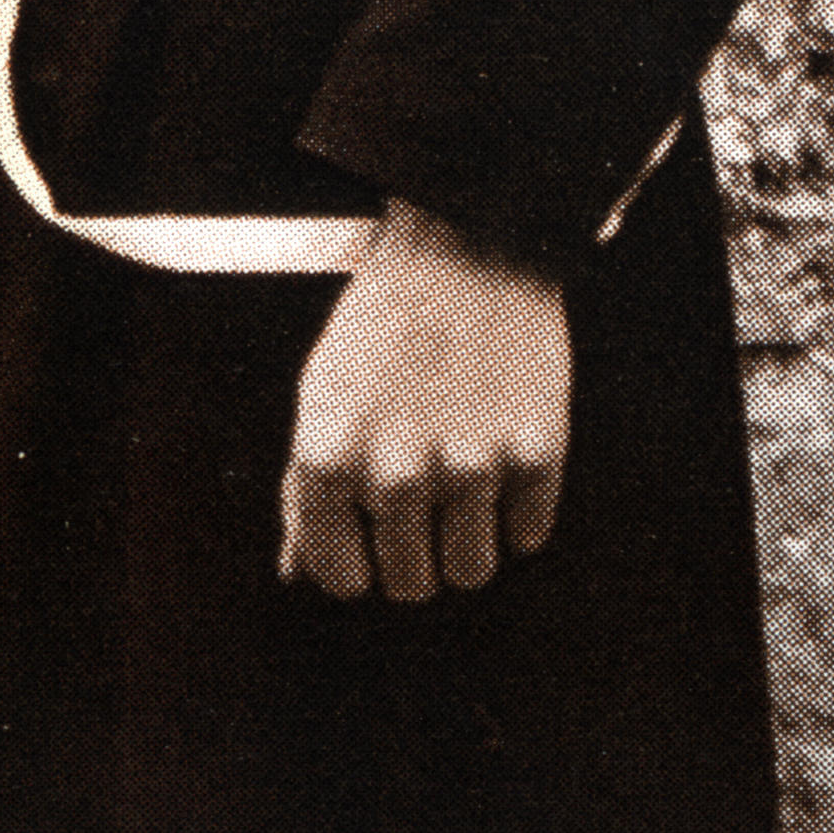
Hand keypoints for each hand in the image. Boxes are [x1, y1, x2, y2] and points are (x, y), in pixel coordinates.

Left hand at [284, 206, 571, 600]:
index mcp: (329, 461)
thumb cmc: (383, 325)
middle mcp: (395, 474)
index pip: (340, 577)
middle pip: (411, 584)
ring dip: (468, 546)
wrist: (468, 248)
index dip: (355, 568)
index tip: (369, 544)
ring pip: (472, 571)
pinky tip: (503, 461)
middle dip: (414, 560)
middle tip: (421, 513)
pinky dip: (519, 514)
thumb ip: (305, 493)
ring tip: (463, 494)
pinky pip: (528, 535)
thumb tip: (298, 573)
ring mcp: (470, 466)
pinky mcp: (535, 454)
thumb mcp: (322, 399)